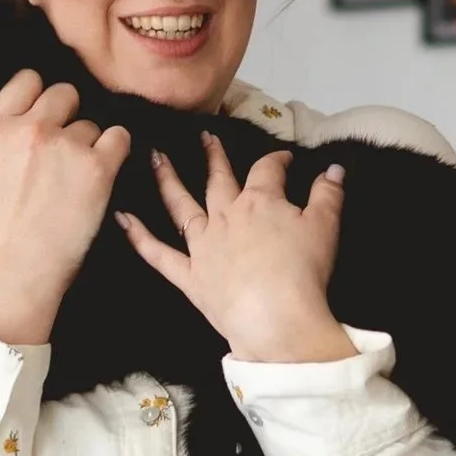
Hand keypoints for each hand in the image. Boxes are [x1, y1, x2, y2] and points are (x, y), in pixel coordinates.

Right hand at [0, 68, 130, 344]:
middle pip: (65, 93)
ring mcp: (68, 146)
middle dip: (67, 115)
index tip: (45, 106)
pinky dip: (116, 151)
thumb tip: (4, 142)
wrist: (13, 273)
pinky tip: (106, 171)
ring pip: (91, 124)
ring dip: (89, 144)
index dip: (39, 92)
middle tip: (66, 145)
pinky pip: (120, 138)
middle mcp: (34, 129)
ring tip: (79, 176)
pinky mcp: (98, 168)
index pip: (26, 81)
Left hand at [117, 134, 355, 361]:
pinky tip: (120, 218)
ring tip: (155, 157)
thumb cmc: (304, 272)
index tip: (284, 158)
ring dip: (168, 180)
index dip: (277, 161)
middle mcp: (226, 217)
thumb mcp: (325, 227)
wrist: (277, 318)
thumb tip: (334, 168)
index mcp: (261, 202)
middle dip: (214, 156)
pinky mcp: (189, 276)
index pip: (267, 171)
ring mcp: (203, 246)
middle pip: (219, 180)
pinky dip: (138, 236)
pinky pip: (158, 254)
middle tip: (205, 136)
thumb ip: (328, 194)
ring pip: (181, 206)